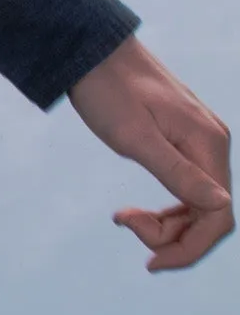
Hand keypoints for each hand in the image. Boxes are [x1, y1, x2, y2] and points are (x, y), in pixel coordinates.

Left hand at [68, 34, 232, 271]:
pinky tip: (134, 211)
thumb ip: (178, 173)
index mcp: (208, 145)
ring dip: (166, 224)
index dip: (189, 247)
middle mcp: (213, 145)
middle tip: (124, 222)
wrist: (93, 53)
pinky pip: (187, 189)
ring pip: (199, 205)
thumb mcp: (135, 138)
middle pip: (212, 215)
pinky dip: (166, 208)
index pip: (219, 215)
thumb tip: (221, 206)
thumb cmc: (108, 91)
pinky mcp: (185, 143)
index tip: (148, 261)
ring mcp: (201, 143)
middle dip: (173, 235)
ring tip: (124, 217)